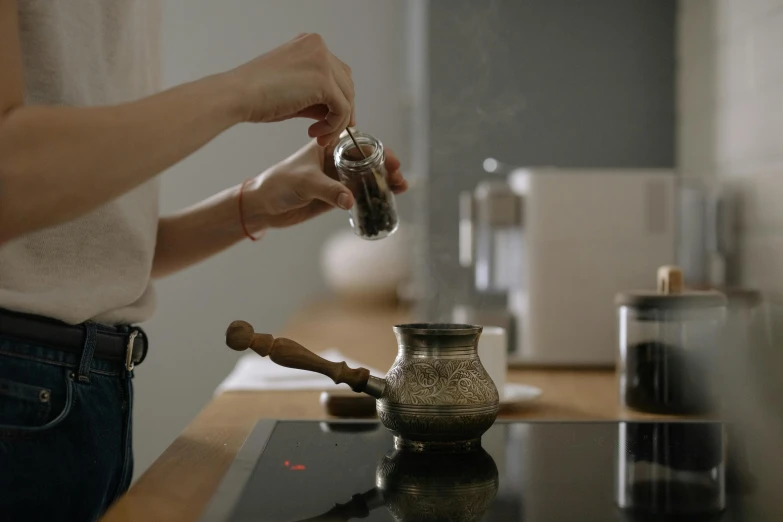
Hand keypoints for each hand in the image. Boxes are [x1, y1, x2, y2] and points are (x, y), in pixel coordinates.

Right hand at [228, 33, 354, 145]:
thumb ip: (317, 97)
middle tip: (325, 133)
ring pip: (347, 98)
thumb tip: (337, 113)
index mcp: (310, 44)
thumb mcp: (294, 91)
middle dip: (341, 112)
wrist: (237, 95)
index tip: (329, 122)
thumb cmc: (256, 94)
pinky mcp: (324, 81)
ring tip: (319, 137)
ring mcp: (323, 62)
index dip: (338, 99)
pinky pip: (342, 109)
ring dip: (337, 123)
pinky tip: (315, 133)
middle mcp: (319, 47)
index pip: (338, 73)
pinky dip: (334, 126)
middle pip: (346, 84)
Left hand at [243, 140, 406, 229]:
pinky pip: (361, 195)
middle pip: (370, 161)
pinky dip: (375, 197)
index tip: (391, 160)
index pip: (360, 144)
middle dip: (387, 167)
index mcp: (329, 146)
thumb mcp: (304, 182)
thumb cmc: (278, 183)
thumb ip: (328, 190)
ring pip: (368, 178)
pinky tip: (387, 201)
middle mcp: (336, 160)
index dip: (380, 151)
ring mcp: (338, 179)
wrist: (263, 205)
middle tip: (398, 176)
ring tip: (401, 188)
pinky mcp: (337, 196)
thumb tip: (351, 200)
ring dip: (385, 182)